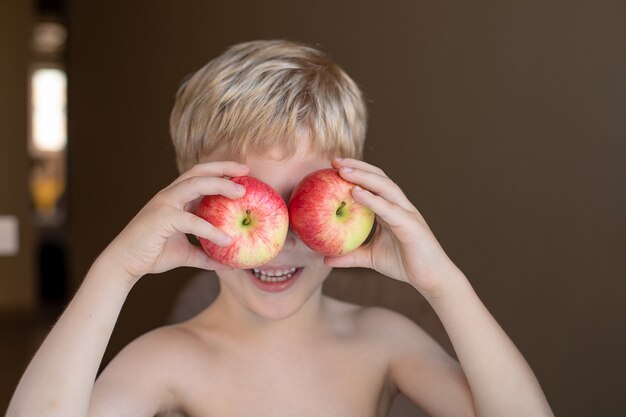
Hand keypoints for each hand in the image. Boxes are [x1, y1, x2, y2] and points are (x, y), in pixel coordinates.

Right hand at [102, 161, 248, 285]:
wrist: (124, 264)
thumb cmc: (152, 255)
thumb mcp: (185, 254)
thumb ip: (205, 254)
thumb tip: (228, 263)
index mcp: (175, 199)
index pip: (200, 176)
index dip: (221, 170)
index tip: (243, 172)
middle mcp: (169, 195)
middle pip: (199, 172)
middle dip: (223, 167)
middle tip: (246, 171)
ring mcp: (164, 203)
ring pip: (196, 185)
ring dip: (220, 185)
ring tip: (241, 192)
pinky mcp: (161, 218)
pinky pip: (192, 220)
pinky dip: (210, 229)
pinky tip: (227, 240)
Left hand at [324, 158, 461, 297]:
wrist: (431, 279)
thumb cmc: (404, 264)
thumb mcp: (370, 258)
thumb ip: (350, 255)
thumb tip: (325, 259)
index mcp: (391, 209)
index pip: (372, 183)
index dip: (355, 172)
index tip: (332, 166)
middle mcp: (399, 206)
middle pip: (378, 177)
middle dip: (357, 167)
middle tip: (334, 161)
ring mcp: (407, 213)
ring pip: (385, 187)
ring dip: (363, 176)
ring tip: (343, 171)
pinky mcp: (411, 225)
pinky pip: (389, 209)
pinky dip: (372, 199)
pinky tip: (356, 192)